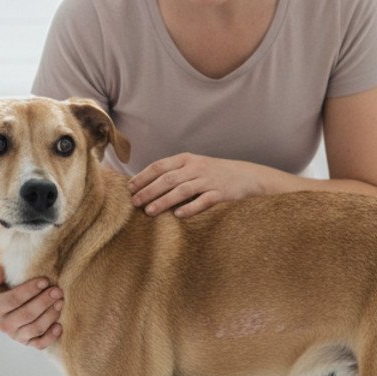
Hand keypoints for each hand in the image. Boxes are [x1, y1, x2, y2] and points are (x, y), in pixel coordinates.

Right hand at [0, 265, 62, 348]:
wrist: (0, 308)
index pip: (14, 299)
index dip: (30, 290)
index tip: (45, 281)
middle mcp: (4, 324)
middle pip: (27, 315)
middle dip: (44, 302)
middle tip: (57, 291)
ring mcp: (16, 335)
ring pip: (35, 328)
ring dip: (50, 316)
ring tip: (60, 302)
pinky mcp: (27, 342)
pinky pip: (39, 344)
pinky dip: (50, 337)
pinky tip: (59, 325)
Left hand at [128, 153, 261, 217]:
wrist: (247, 175)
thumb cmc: (214, 173)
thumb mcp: (194, 166)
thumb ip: (174, 172)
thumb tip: (145, 185)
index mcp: (186, 159)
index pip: (160, 166)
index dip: (143, 177)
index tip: (130, 188)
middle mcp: (196, 168)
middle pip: (167, 179)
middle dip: (149, 190)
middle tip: (135, 202)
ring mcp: (209, 180)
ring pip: (182, 190)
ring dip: (164, 201)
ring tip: (149, 211)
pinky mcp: (221, 193)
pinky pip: (203, 201)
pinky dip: (190, 208)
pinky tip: (178, 216)